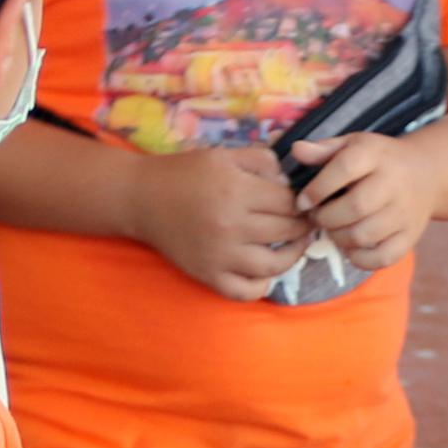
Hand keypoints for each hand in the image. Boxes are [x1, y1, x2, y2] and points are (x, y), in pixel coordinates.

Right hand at [126, 143, 307, 300]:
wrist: (142, 198)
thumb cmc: (185, 173)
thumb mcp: (224, 155)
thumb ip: (262, 161)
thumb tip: (291, 180)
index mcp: (236, 191)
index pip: (288, 202)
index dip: (302, 201)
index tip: (304, 202)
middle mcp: (231, 226)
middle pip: (286, 231)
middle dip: (302, 225)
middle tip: (306, 221)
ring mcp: (220, 255)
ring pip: (273, 265)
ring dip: (293, 256)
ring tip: (294, 245)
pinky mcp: (207, 275)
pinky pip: (244, 292)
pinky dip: (261, 286)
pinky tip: (265, 272)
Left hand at [285, 130, 438, 274]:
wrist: (427, 175)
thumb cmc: (378, 161)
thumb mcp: (353, 145)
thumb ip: (323, 149)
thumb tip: (296, 151)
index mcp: (375, 155)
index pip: (344, 168)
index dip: (318, 189)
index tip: (303, 202)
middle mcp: (394, 183)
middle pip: (355, 207)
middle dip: (326, 218)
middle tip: (317, 218)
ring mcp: (405, 212)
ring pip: (365, 235)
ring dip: (339, 238)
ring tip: (333, 229)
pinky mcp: (411, 236)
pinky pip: (383, 257)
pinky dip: (360, 259)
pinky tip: (351, 247)